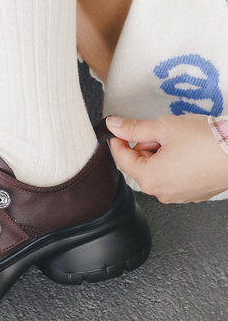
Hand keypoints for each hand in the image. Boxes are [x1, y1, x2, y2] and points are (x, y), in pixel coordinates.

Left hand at [105, 114, 227, 202]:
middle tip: (163, 133)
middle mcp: (163, 192)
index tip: (120, 127)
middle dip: (146, 145)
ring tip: (180, 140)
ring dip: (161, 152)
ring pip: (157, 168)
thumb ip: (134, 128)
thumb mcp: (163, 128)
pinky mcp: (195, 192)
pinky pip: (175, 175)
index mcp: (149, 179)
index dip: (118, 139)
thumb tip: (114, 126)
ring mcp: (180, 195)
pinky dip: (176, 161)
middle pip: (140, 163)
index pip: (121, 157)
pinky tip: (190, 150)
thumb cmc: (206, 141)